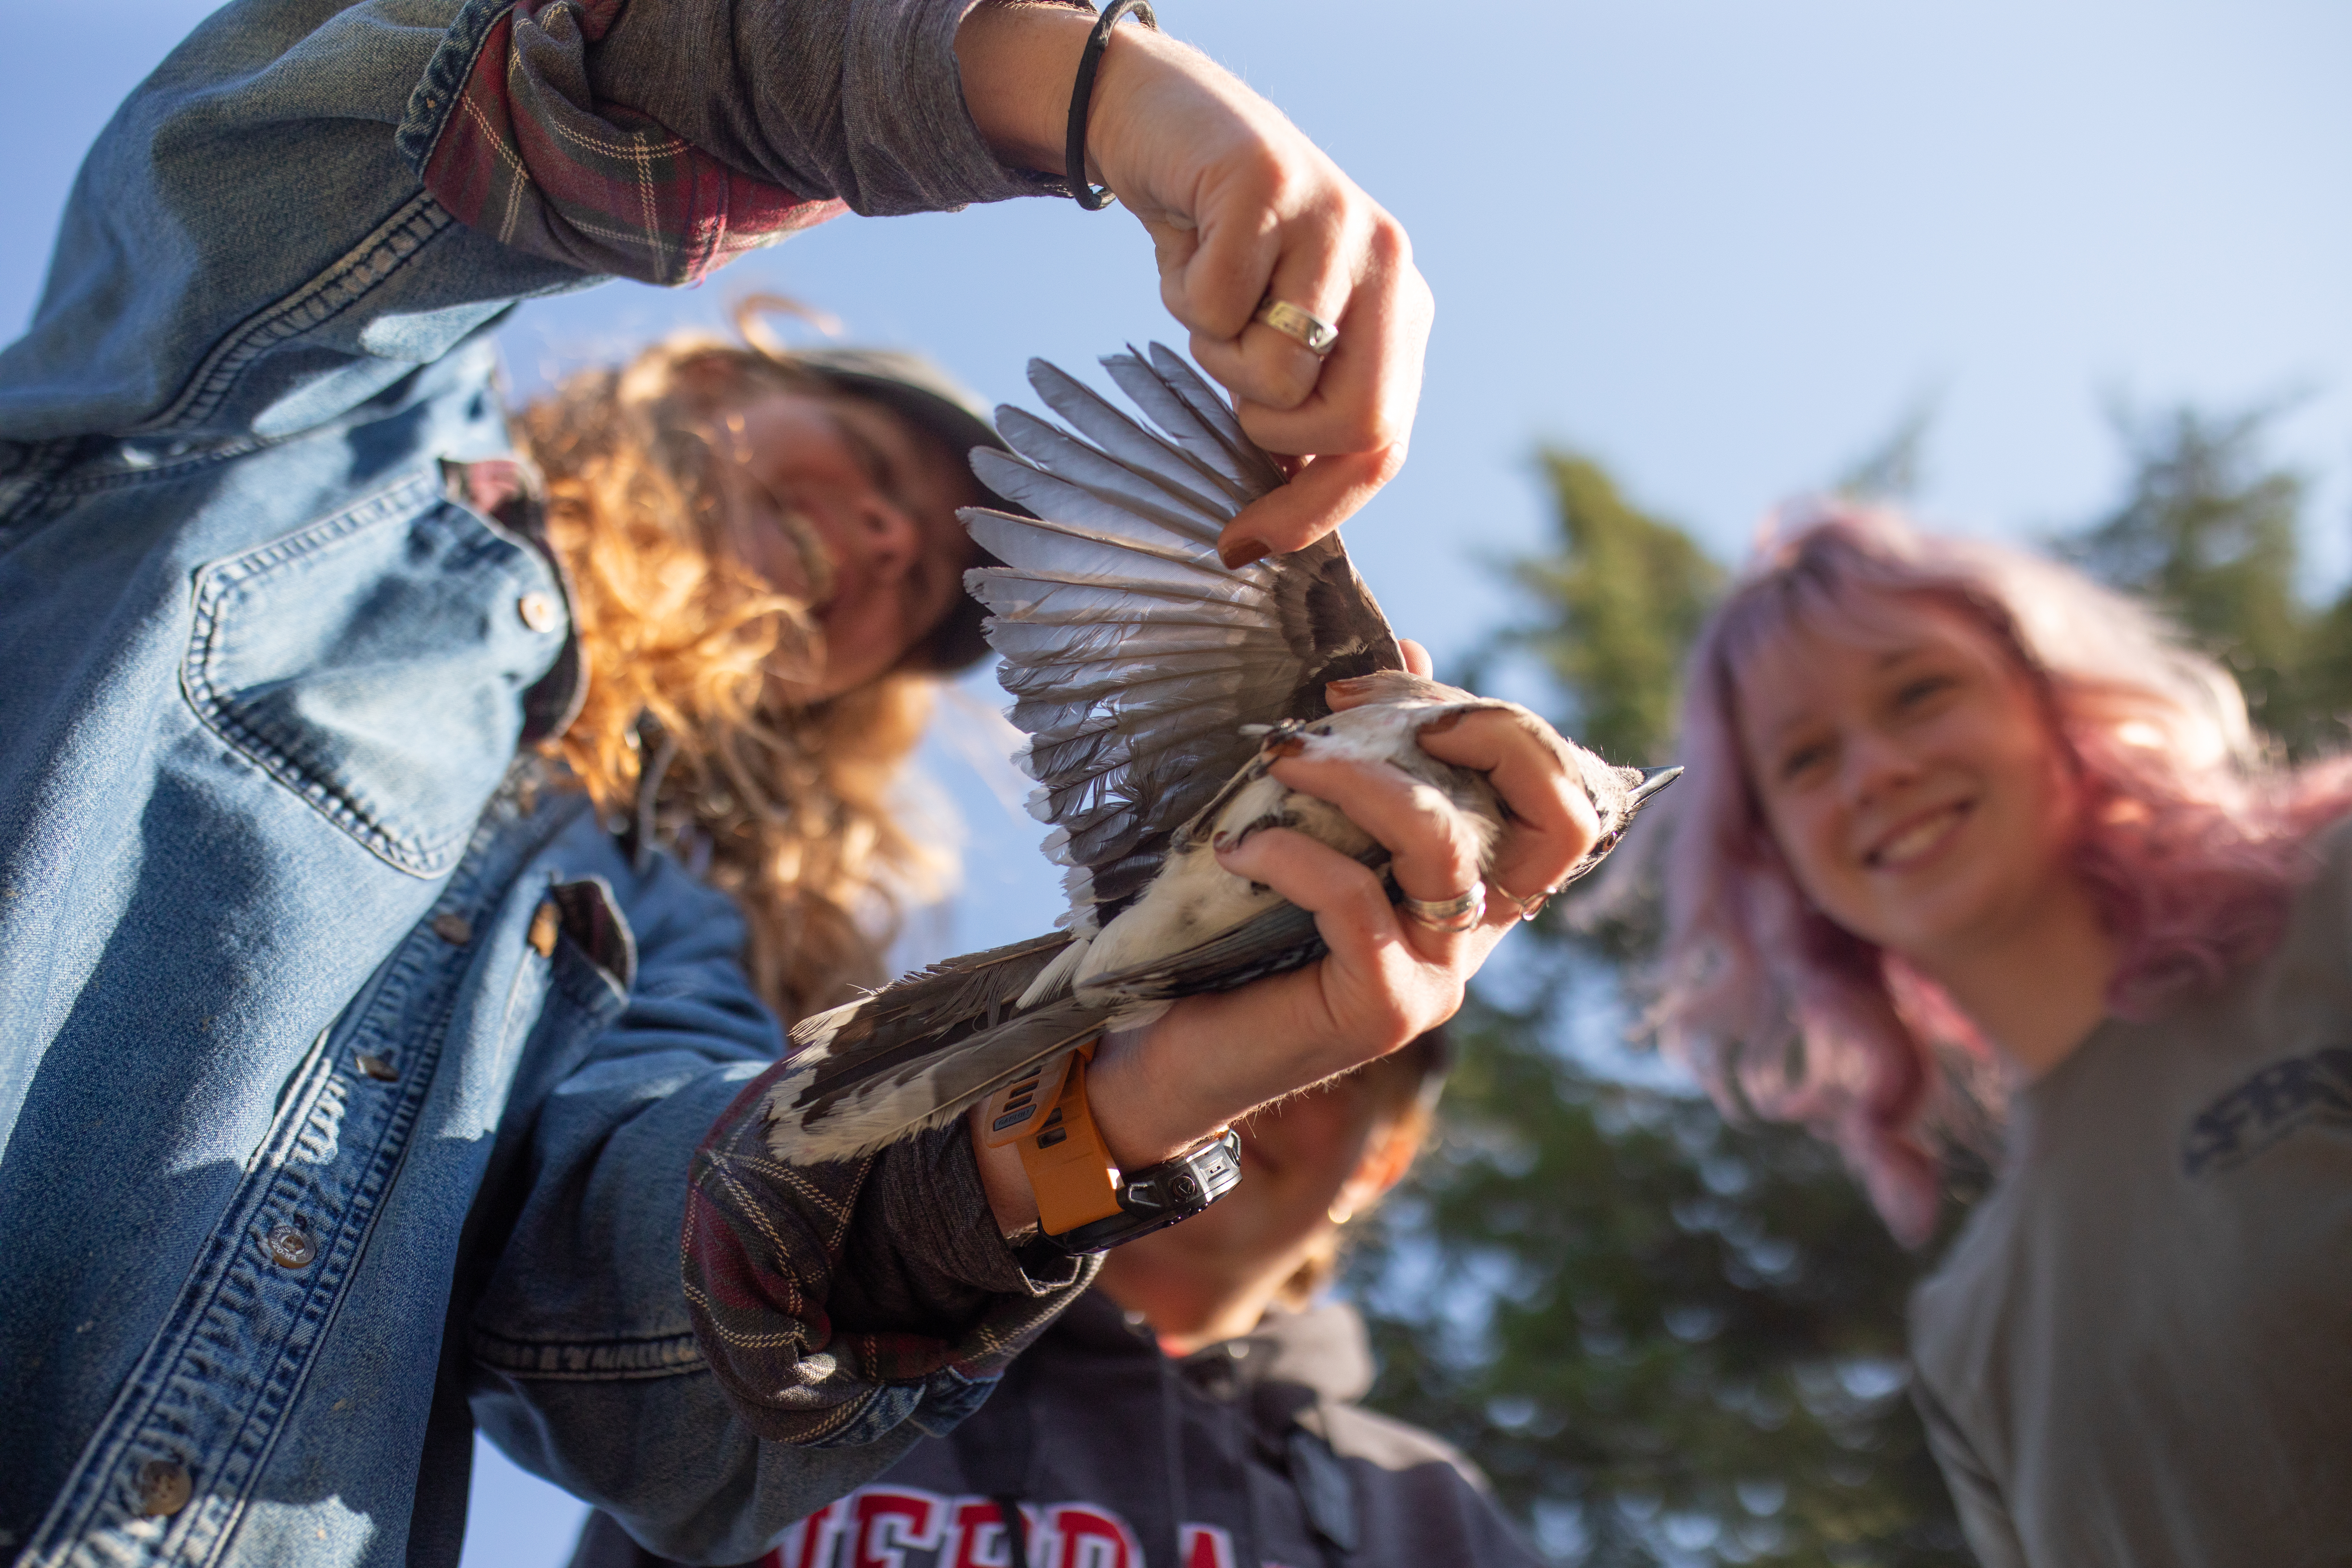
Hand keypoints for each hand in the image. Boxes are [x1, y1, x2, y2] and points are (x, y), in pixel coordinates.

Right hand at [954, 4, 1433, 564]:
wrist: (1170, 124)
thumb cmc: (1222, 248)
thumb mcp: (1270, 340)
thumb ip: (1294, 416)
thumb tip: (1272, 534)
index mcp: (1401, 310)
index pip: (1383, 442)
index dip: (1316, 508)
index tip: (1246, 546)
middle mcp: (1388, 263)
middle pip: (1352, 420)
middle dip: (1272, 430)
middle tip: (1231, 383)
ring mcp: (1336, 220)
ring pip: (1271, 369)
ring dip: (1215, 351)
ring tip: (1213, 293)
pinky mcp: (1270, 186)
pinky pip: (1213, 304)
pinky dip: (1182, 292)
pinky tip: (1193, 242)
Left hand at [1085, 638, 1597, 1166]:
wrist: (1169, 1051)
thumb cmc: (1232, 932)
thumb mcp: (1310, 822)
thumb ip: (1367, 750)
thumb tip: (1409, 647)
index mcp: (1474, 882)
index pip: (1559, 795)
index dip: (1500, 723)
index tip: (1377, 686)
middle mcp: (1475, 932)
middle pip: (1558, 820)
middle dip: (1491, 734)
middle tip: (1374, 705)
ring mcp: (1439, 976)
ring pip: (1443, 845)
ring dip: (1361, 777)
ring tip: (1282, 756)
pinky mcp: (1386, 1010)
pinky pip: (1357, 902)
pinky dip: (1294, 853)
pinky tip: (1240, 847)